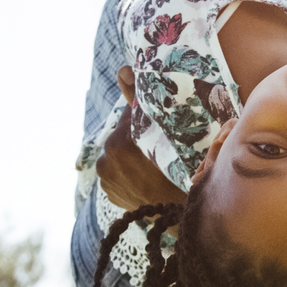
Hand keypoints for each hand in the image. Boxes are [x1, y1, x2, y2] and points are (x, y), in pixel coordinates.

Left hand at [96, 66, 186, 209]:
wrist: (181, 216)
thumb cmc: (179, 172)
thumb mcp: (164, 135)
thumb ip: (138, 101)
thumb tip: (122, 69)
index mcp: (118, 143)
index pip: (130, 116)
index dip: (147, 116)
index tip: (160, 123)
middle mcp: (105, 162)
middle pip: (123, 136)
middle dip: (137, 136)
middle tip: (159, 145)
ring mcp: (106, 180)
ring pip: (119, 155)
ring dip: (131, 154)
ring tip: (152, 163)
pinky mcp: (109, 194)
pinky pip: (118, 173)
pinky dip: (128, 171)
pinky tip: (144, 176)